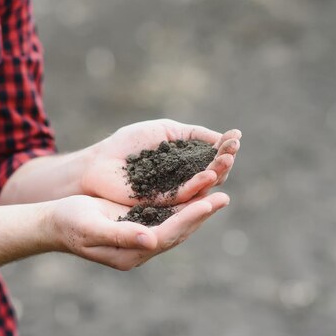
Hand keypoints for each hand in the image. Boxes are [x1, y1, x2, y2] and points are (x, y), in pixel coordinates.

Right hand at [42, 192, 229, 269]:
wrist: (55, 223)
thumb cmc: (69, 223)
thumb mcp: (92, 228)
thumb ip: (121, 235)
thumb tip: (151, 241)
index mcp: (131, 254)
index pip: (168, 236)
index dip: (190, 219)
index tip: (210, 203)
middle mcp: (140, 248)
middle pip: (178, 232)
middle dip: (200, 214)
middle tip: (224, 197)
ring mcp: (140, 238)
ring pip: (176, 224)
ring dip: (196, 209)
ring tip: (217, 193)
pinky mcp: (139, 226)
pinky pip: (167, 216)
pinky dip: (183, 204)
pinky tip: (195, 192)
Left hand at [81, 119, 240, 205]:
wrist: (100, 161)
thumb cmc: (128, 143)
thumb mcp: (166, 130)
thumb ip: (193, 135)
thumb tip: (224, 137)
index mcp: (187, 163)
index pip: (212, 157)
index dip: (225, 148)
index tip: (236, 137)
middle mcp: (184, 180)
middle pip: (213, 174)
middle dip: (225, 161)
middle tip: (233, 150)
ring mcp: (174, 194)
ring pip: (202, 187)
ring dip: (217, 173)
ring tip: (227, 160)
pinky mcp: (162, 205)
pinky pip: (183, 197)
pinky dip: (198, 186)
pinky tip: (209, 175)